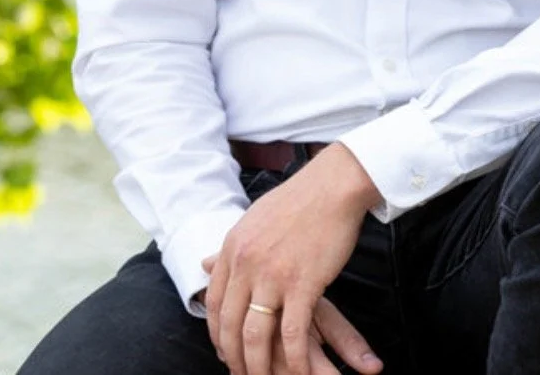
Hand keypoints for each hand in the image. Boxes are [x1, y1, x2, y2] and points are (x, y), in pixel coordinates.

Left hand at [203, 143, 381, 374]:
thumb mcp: (254, 219)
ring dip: (257, 366)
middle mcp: (246, 263)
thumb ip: (231, 248)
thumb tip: (206, 263)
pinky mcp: (303, 283)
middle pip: (229, 324)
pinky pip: (293, 333)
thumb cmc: (300, 199)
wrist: (333, 184)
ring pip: (255, 335)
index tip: (224, 349)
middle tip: (241, 373)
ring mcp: (273, 274)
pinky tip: (297, 372)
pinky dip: (293, 360)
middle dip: (233, 356)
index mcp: (233, 247)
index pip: (213, 301)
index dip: (216, 332)